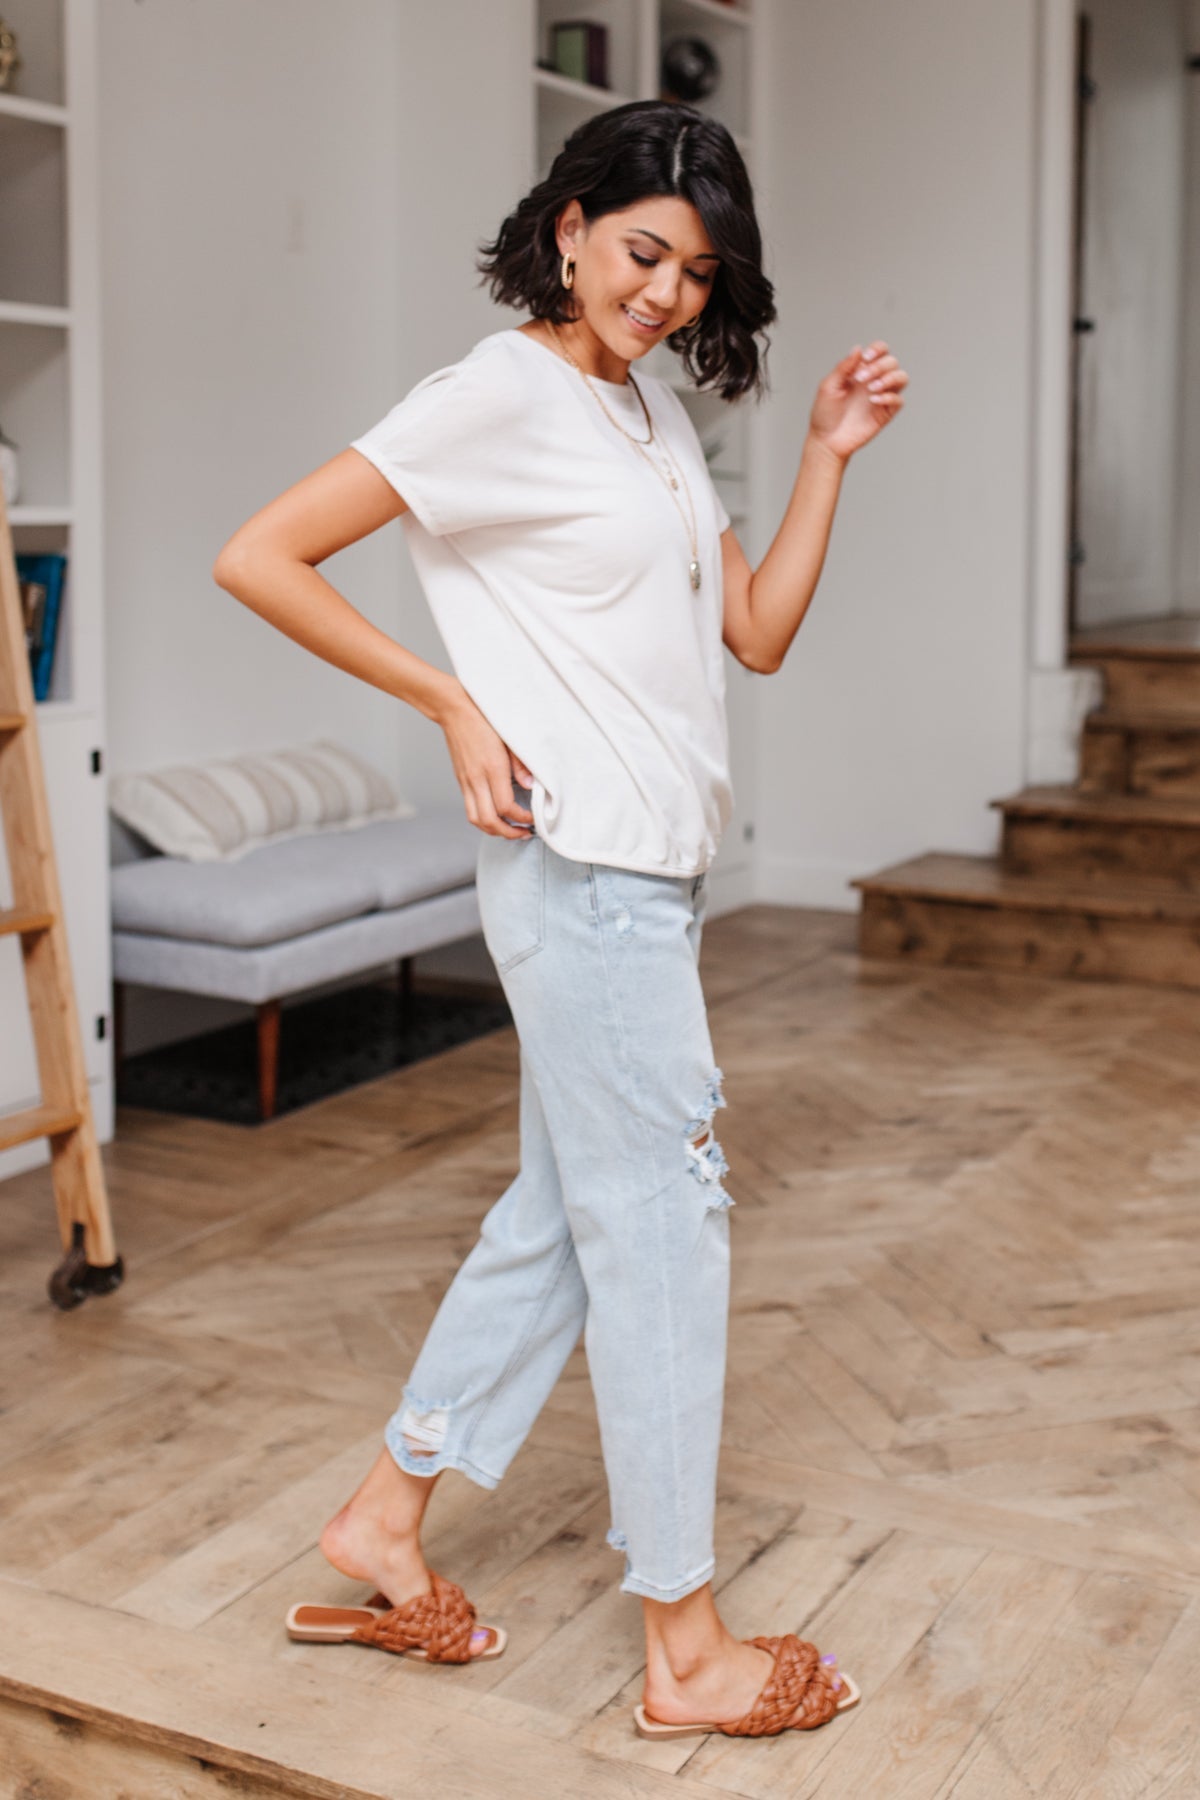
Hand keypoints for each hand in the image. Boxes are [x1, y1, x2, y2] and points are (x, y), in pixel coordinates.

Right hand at [439, 687, 534, 838]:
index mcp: (492, 768)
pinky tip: (496, 816)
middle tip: (524, 833)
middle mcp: (477, 779)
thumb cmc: (484, 719)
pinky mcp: (461, 780)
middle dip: (508, 833)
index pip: (506, 807)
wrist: (454, 710)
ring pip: (476, 819)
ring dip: (493, 830)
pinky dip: (483, 819)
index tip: (533, 818)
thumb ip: (521, 764)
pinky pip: (469, 809)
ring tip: (510, 830)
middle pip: (489, 821)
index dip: (521, 818)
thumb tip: (530, 786)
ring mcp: (466, 781)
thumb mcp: (510, 737)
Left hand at [808, 340, 907, 462]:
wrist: (826, 440)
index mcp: (861, 370)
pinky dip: (889, 397)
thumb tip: (858, 349)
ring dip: (890, 378)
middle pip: (892, 362)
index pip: (880, 351)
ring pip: (902, 377)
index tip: (866, 358)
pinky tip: (873, 400)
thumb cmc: (824, 413)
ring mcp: (881, 396)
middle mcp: (874, 380)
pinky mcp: (886, 413)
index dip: (878, 349)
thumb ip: (843, 367)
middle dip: (879, 367)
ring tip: (872, 388)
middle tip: (861, 379)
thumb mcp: (828, 386)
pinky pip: (899, 400)